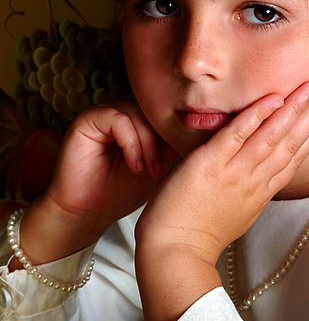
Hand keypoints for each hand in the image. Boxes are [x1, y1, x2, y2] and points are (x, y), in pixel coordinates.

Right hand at [15, 101, 174, 265]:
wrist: (90, 212)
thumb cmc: (124, 191)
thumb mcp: (162, 165)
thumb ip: (177, 147)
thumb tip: (208, 137)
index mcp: (142, 118)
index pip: (169, 111)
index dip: (180, 132)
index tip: (186, 156)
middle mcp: (124, 110)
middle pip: (156, 109)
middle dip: (167, 137)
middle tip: (169, 164)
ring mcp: (106, 112)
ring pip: (140, 113)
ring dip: (150, 144)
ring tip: (152, 170)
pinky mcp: (89, 119)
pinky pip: (118, 119)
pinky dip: (132, 144)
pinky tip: (135, 166)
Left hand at [136, 80, 308, 261]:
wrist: (175, 251)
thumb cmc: (201, 232)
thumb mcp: (238, 210)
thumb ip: (251, 187)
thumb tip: (258, 167)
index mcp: (262, 190)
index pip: (294, 156)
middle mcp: (255, 180)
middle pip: (291, 142)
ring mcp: (234, 172)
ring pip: (272, 137)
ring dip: (294, 110)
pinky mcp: (210, 163)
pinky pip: (237, 136)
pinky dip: (256, 116)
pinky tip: (273, 99)